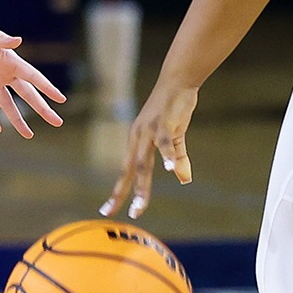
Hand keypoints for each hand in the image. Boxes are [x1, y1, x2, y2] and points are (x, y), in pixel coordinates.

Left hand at [0, 13, 65, 137]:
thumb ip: (2, 39)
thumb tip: (18, 41)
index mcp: (11, 61)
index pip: (35, 78)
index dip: (48, 89)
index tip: (61, 99)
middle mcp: (5, 73)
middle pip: (28, 95)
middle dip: (43, 109)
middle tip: (57, 122)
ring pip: (8, 104)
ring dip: (18, 119)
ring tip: (29, 135)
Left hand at [101, 83, 197, 218]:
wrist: (177, 80)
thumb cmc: (174, 108)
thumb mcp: (175, 136)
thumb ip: (178, 158)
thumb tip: (183, 179)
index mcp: (138, 141)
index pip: (126, 171)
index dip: (118, 190)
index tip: (109, 209)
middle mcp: (138, 138)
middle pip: (129, 170)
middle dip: (122, 193)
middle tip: (113, 212)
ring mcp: (149, 130)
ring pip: (143, 162)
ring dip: (141, 184)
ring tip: (139, 204)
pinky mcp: (164, 123)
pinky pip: (165, 142)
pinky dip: (168, 157)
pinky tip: (171, 171)